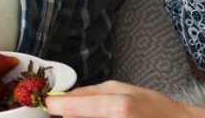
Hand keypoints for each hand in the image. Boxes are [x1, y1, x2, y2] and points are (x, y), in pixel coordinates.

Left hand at [46, 80, 192, 117]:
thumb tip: (64, 97)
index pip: (71, 108)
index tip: (48, 105)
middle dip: (69, 116)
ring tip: (101, 113)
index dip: (54, 106)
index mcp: (117, 106)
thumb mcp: (123, 89)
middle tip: (69, 111)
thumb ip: (91, 92)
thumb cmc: (156, 108)